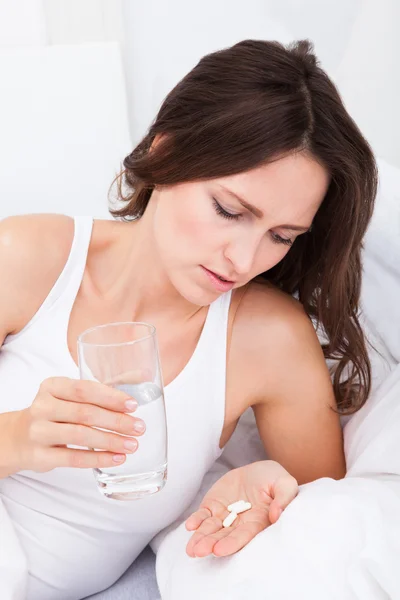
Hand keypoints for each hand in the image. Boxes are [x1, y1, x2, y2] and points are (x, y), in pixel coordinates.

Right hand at [13, 377, 145, 472]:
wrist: (17, 438)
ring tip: (132, 445)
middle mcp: (43, 406)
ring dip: (110, 441)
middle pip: (85, 413)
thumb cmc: (53, 413)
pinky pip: (73, 458)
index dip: (110, 397)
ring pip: (80, 435)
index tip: (133, 405)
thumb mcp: (68, 396)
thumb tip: (142, 377)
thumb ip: (100, 389)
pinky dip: (98, 458)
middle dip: (116, 421)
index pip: (84, 389)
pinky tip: (116, 458)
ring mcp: (39, 432)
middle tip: (139, 427)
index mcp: (52, 386)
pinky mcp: (39, 456)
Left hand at [185, 460, 297, 557]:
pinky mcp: (214, 506)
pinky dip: (196, 520)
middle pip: (224, 536)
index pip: (244, 535)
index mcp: (258, 522)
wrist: (257, 470)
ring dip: (201, 538)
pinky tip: (189, 526)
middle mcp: (240, 523)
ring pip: (211, 529)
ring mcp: (225, 516)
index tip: (219, 550)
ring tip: (191, 549)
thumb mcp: (285, 483)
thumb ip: (284, 498)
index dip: (232, 543)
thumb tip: (276, 515)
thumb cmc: (274, 479)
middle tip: (199, 551)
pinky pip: (203, 515)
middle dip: (211, 544)